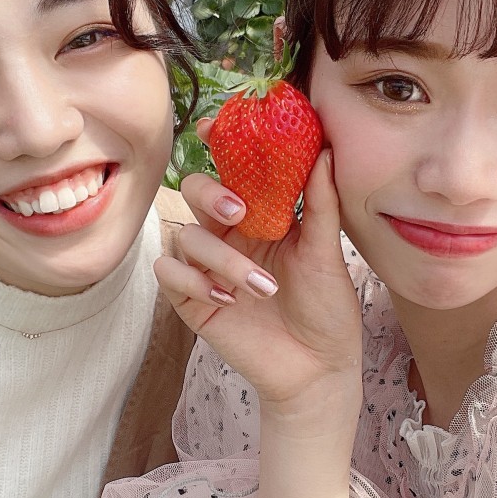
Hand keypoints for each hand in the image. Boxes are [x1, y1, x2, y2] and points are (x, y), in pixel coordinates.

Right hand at [156, 127, 361, 429]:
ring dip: (222, 259)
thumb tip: (325, 149)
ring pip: (186, 236)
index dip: (218, 146)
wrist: (317, 370)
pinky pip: (169, 273)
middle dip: (211, 195)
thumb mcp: (328, 254)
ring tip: (261, 289)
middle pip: (195, 192)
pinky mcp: (191, 301)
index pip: (232, 171)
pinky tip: (226, 300)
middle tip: (238, 213)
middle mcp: (229, 236)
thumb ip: (321, 203)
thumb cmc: (327, 311)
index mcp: (261, 217)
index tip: (213, 127)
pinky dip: (193, 282)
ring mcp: (206, 267)